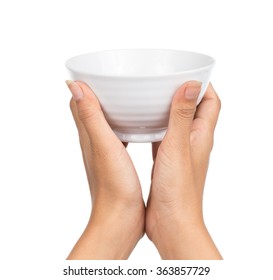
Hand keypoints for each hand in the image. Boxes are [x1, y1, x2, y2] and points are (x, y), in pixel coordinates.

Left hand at [66, 81, 144, 258]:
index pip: (79, 103)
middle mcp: (95, 142)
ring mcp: (107, 152)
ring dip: (114, 108)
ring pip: (106, 123)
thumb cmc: (115, 187)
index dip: (85, 85)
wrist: (121, 219)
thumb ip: (91, 116)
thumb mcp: (104, 146)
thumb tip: (76, 86)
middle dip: (101, 93)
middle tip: (117, 80)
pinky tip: (139, 125)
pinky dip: (125, 126)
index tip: (97, 72)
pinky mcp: (119, 161)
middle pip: (92, 111)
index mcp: (90, 136)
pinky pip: (119, 136)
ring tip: (130, 97)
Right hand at [146, 82, 221, 258]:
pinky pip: (164, 136)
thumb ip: (182, 116)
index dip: (203, 85)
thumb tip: (191, 85)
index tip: (188, 73)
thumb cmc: (177, 191)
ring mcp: (180, 152)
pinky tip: (142, 124)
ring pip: (178, 122)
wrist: (171, 222)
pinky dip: (157, 126)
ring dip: (169, 108)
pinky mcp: (167, 161)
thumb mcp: (177, 147)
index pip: (211, 102)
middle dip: (184, 93)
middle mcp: (193, 142)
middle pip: (195, 110)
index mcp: (201, 136)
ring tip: (153, 97)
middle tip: (166, 81)